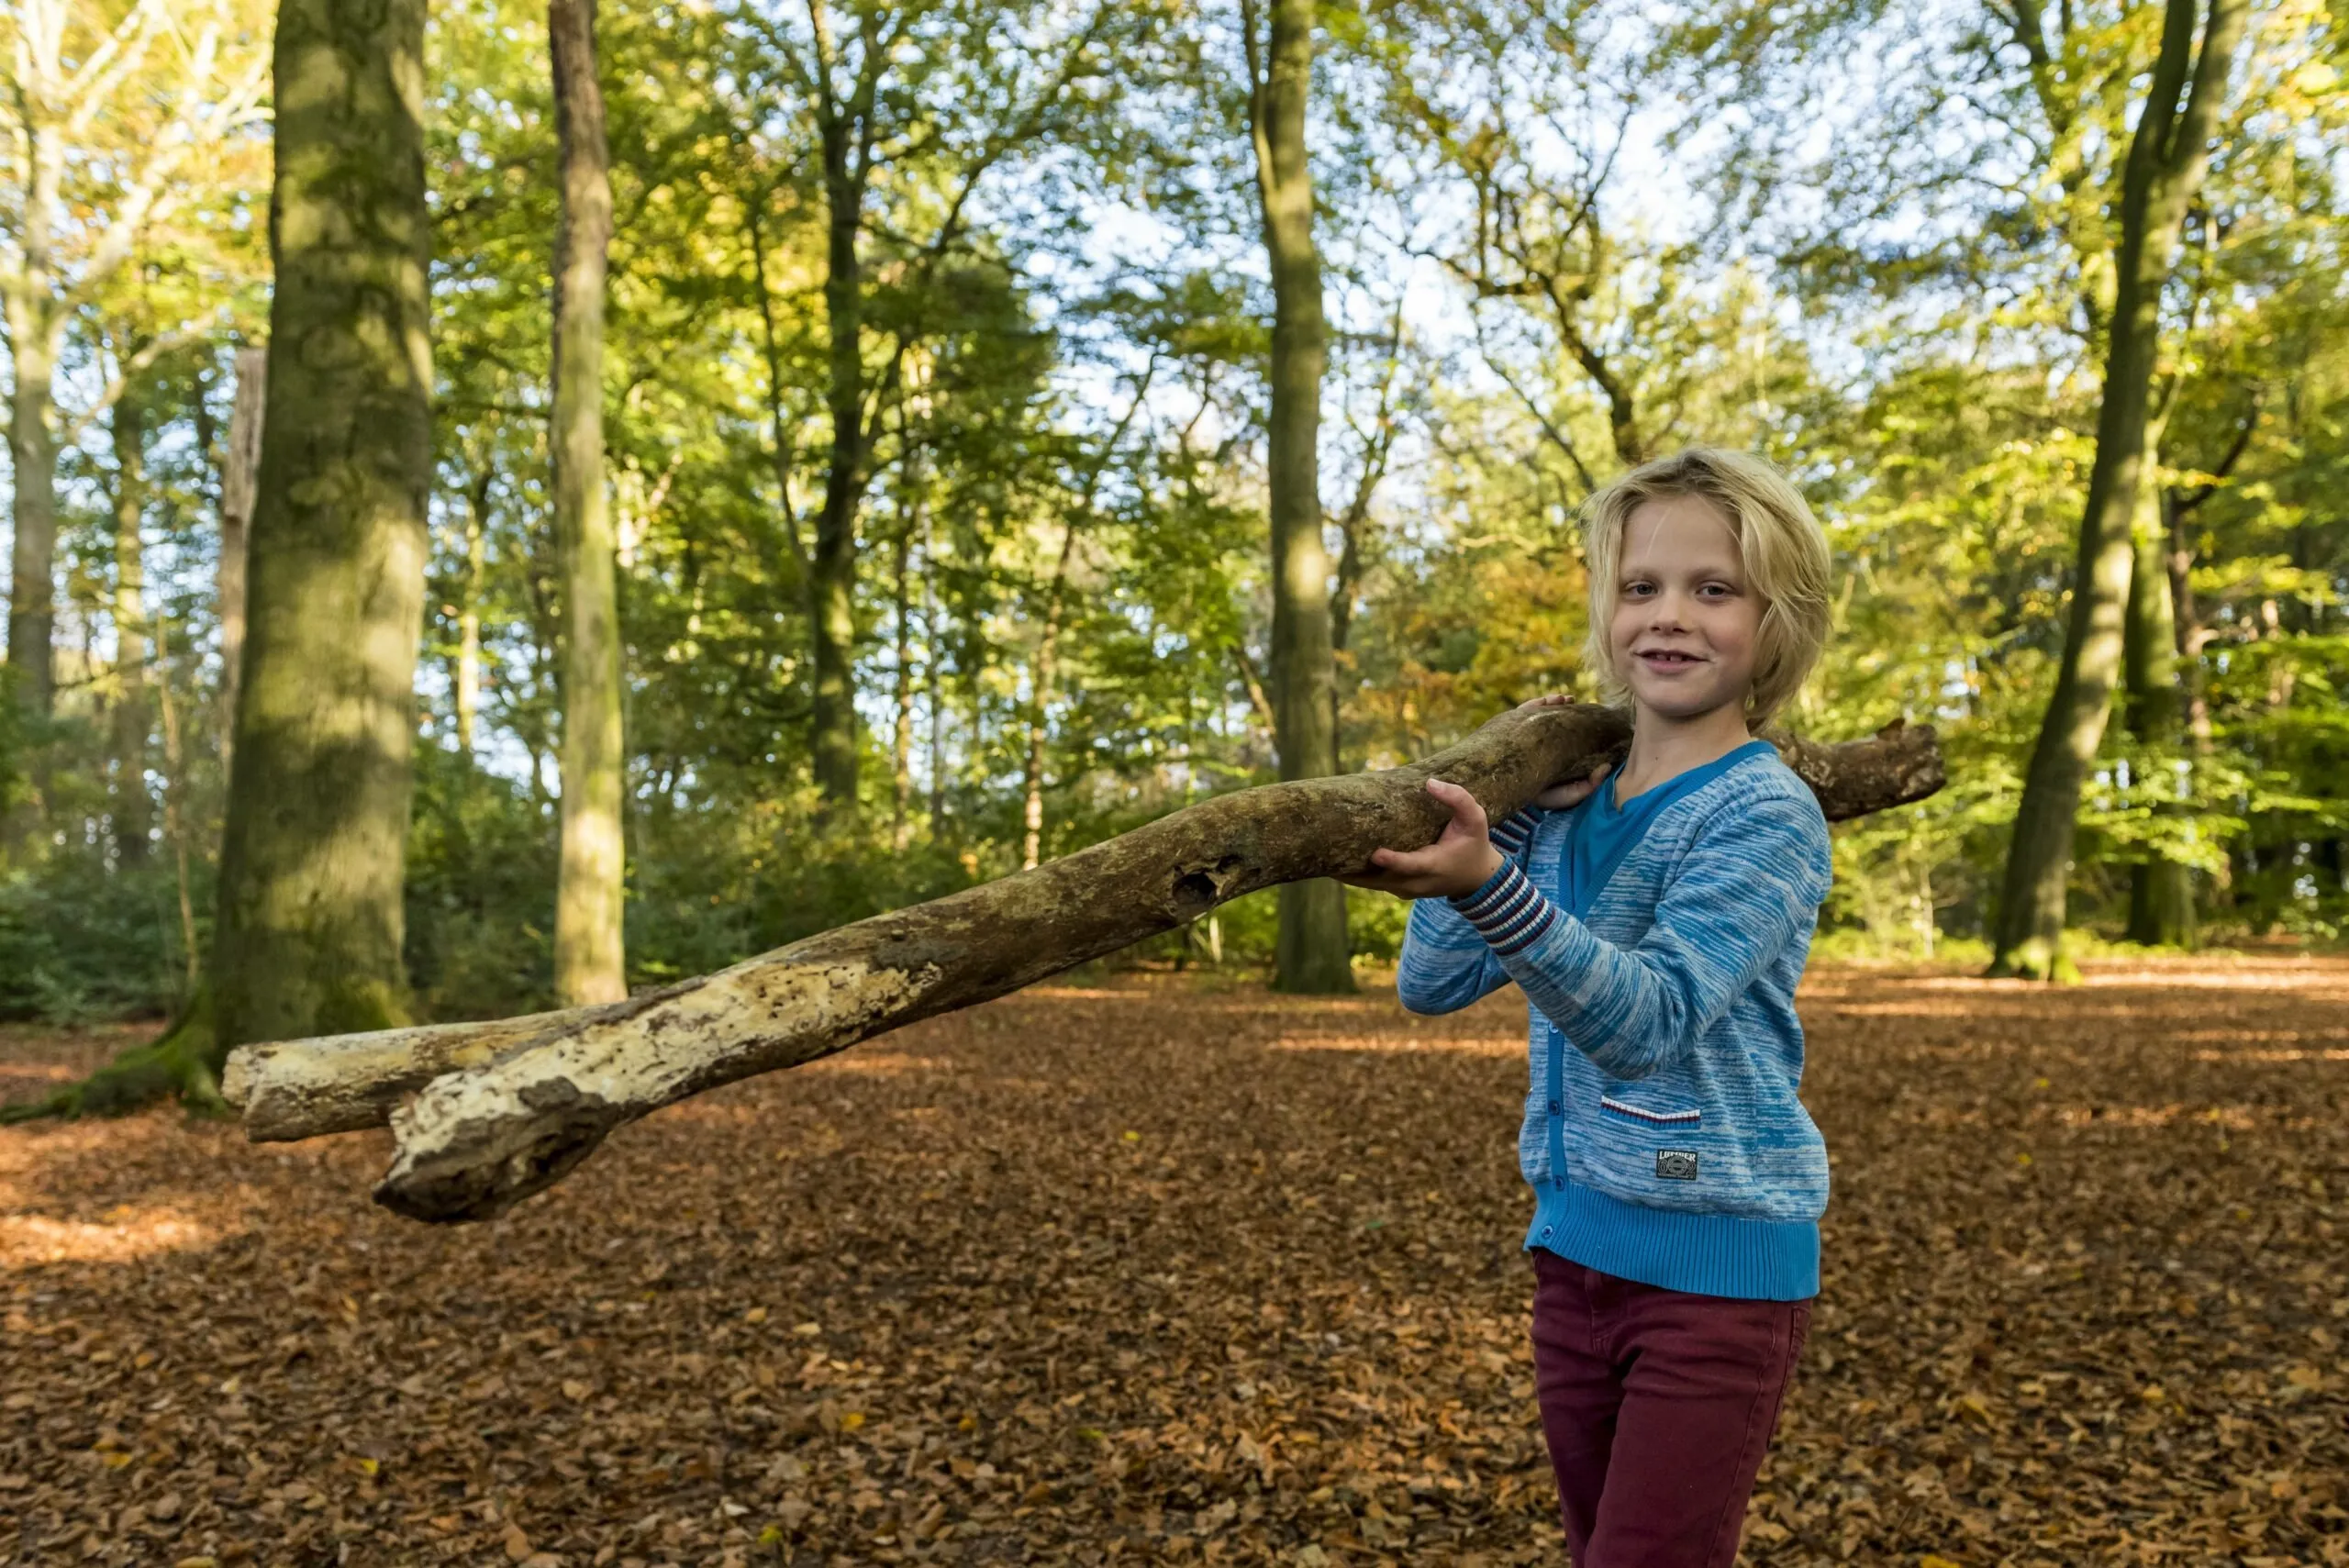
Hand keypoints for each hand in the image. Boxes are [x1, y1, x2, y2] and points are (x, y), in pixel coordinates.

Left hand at [1339, 778, 1504, 899]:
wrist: (1478, 878)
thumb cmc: (1474, 843)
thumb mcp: (1476, 819)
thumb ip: (1458, 799)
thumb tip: (1430, 782)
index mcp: (1435, 865)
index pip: (1410, 865)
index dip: (1393, 861)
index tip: (1375, 853)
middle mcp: (1417, 882)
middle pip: (1380, 879)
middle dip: (1354, 870)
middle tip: (1326, 856)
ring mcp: (1405, 889)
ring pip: (1371, 884)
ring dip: (1348, 874)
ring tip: (1320, 858)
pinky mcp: (1398, 889)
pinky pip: (1373, 883)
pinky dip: (1355, 875)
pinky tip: (1333, 861)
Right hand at [1515, 693, 1612, 809]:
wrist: (1511, 799)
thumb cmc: (1545, 799)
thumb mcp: (1572, 794)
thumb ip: (1590, 784)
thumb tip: (1608, 767)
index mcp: (1558, 755)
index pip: (1569, 734)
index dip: (1579, 722)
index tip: (1589, 713)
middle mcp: (1543, 745)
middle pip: (1554, 721)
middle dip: (1565, 709)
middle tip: (1573, 699)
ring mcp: (1526, 738)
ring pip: (1539, 714)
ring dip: (1552, 703)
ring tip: (1564, 698)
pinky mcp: (1511, 733)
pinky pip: (1522, 714)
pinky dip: (1535, 704)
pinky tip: (1547, 700)